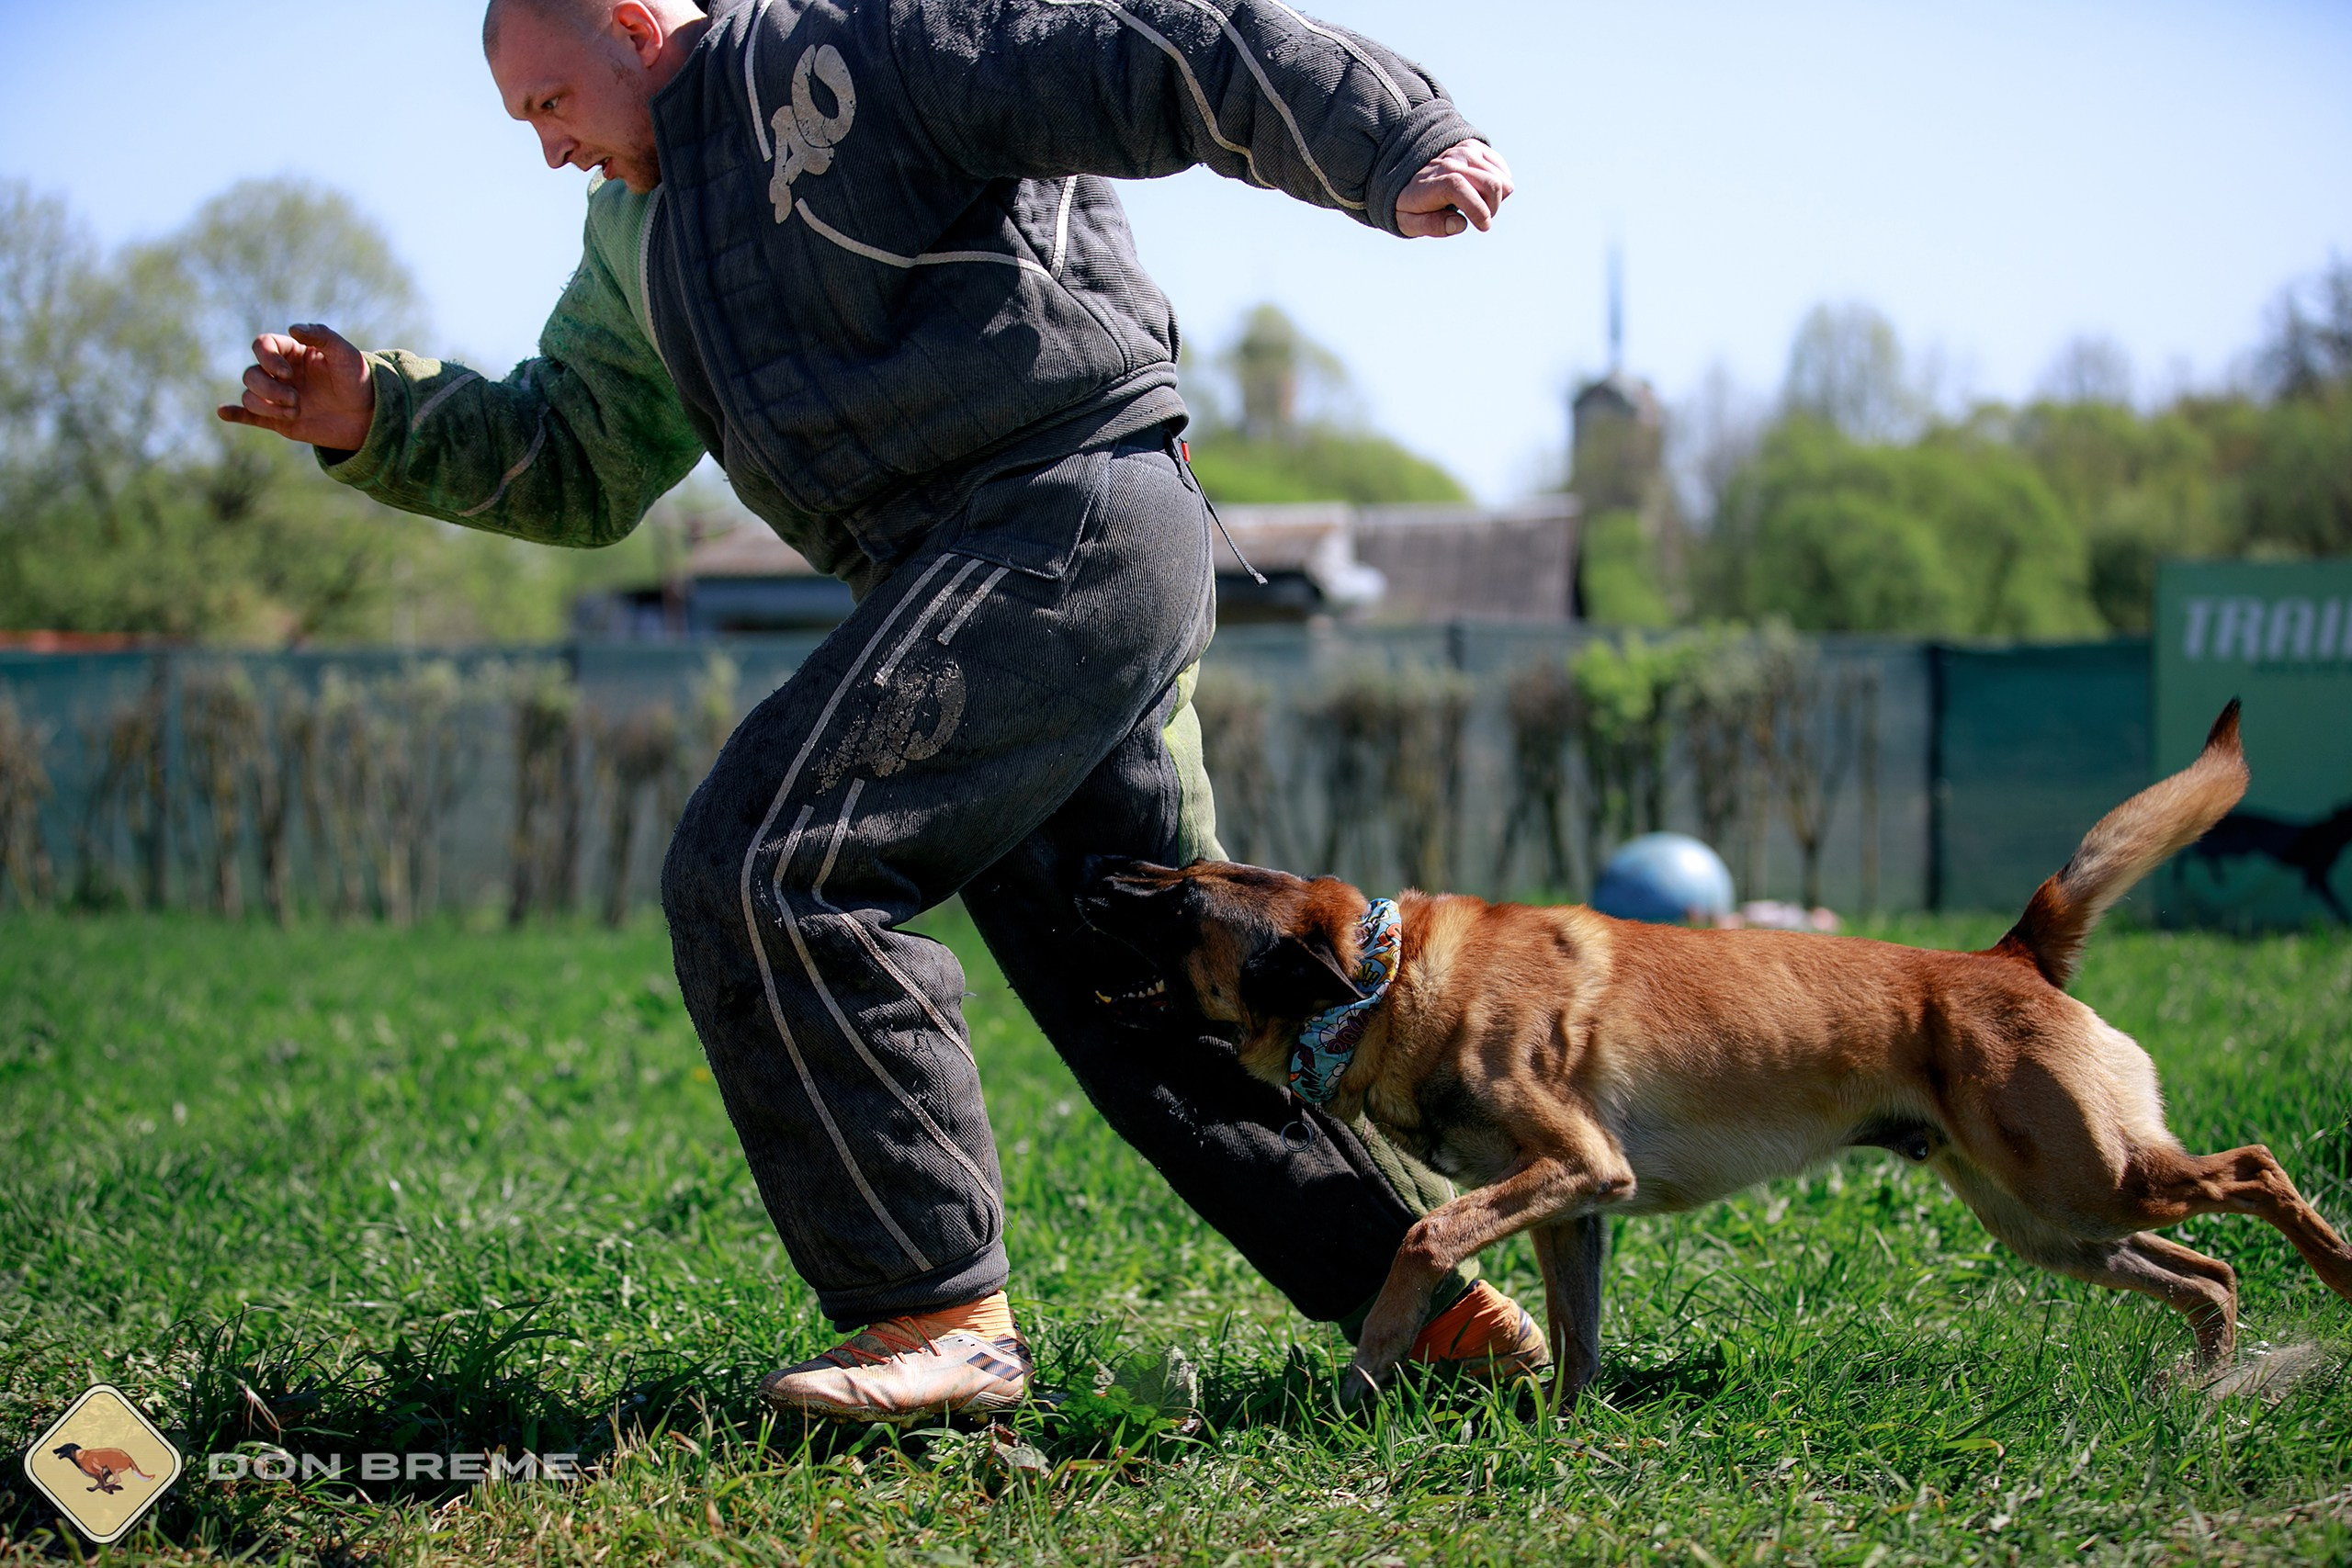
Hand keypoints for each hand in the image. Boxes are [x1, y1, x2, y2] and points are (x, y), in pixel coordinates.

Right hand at [215, 324, 376, 451]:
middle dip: (269, 389)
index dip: (267, 358)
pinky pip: (249, 416)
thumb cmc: (358, 380)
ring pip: (250, 396)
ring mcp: (278, 396)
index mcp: (292, 352)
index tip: (287, 373)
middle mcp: (281, 373)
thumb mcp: (346, 354)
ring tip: (295, 412)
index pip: (262, 345)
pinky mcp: (279, 420)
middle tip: (296, 400)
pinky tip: (223, 412)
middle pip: (251, 374)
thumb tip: (292, 328)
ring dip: (267, 406)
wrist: (369, 416)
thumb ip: (322, 336)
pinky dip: (235, 413)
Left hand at [1396, 139, 1513, 238]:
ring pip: (1501, 178)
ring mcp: (1465, 151)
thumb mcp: (1408, 222)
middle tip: (1480, 219)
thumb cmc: (1409, 204)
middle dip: (1492, 209)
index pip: (1460, 188)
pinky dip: (1498, 185)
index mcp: (1433, 182)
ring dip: (1496, 198)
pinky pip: (1502, 170)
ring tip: (1479, 204)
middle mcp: (1451, 161)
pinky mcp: (1475, 147)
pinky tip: (1481, 192)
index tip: (1483, 226)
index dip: (1478, 210)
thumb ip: (1431, 226)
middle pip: (1490, 184)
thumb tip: (1460, 224)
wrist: (1406, 173)